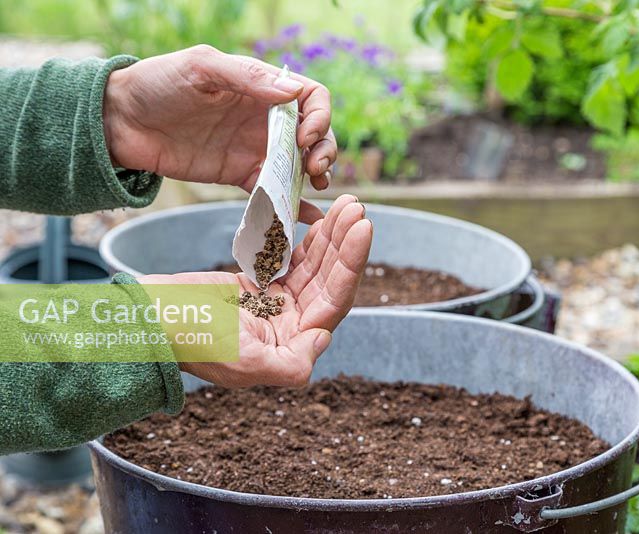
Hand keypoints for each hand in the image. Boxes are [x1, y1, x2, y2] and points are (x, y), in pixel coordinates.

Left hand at [103, 44, 336, 194]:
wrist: (118, 122)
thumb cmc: (156, 83)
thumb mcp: (201, 69)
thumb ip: (247, 78)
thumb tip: (292, 94)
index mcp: (261, 86)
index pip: (311, 98)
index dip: (320, 116)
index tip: (306, 136)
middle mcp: (264, 117)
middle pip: (314, 134)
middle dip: (324, 150)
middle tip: (314, 169)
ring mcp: (253, 148)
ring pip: (299, 163)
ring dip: (315, 176)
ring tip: (315, 187)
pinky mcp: (238, 174)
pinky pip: (272, 189)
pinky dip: (290, 202)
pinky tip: (303, 215)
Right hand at [139, 195, 370, 387]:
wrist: (151, 319)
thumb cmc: (192, 340)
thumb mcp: (243, 361)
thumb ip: (290, 365)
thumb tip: (324, 339)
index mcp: (293, 346)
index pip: (334, 302)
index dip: (351, 265)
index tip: (363, 229)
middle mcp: (291, 326)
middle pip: (329, 280)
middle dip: (345, 244)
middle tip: (358, 207)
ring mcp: (277, 305)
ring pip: (315, 267)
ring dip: (332, 237)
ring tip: (349, 205)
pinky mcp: (261, 286)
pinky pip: (293, 260)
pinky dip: (309, 240)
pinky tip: (324, 218)